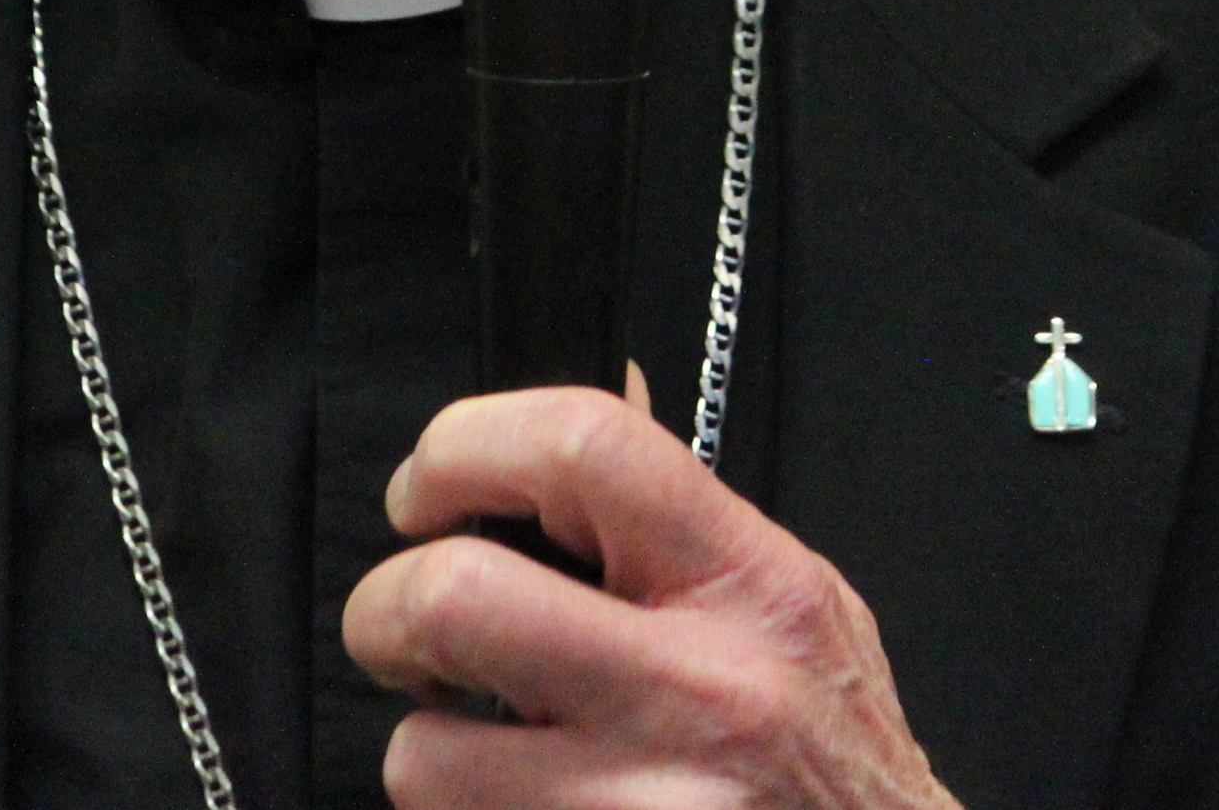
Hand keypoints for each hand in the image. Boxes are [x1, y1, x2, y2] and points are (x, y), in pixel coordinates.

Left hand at [342, 384, 962, 809]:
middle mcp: (700, 690)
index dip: (462, 447)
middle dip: (386, 610)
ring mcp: (645, 807)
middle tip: (403, 632)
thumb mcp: (796, 607)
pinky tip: (531, 808)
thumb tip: (554, 449)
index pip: (580, 445)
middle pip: (457, 596)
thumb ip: (680, 528)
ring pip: (425, 758)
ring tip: (486, 754)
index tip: (425, 493)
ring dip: (429, 754)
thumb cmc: (833, 757)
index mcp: (748, 581)